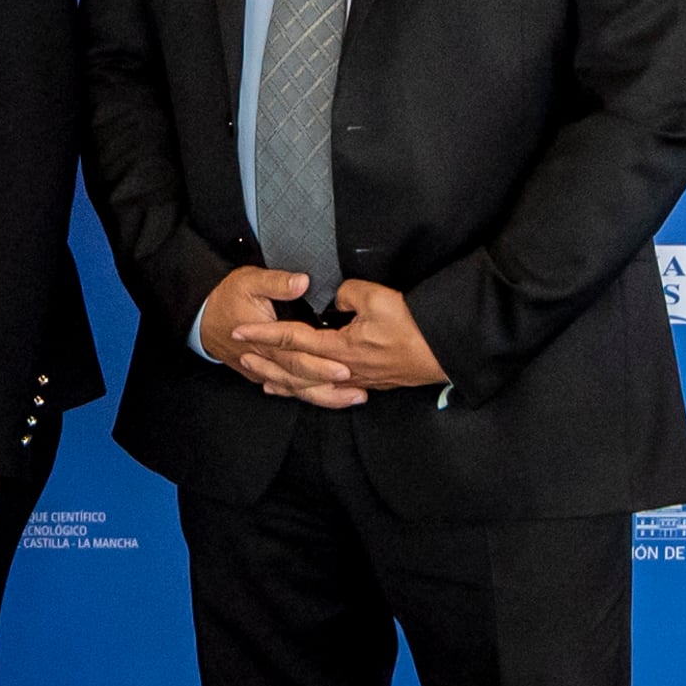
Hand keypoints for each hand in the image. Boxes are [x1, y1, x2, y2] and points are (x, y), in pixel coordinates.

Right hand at [200, 265, 356, 406]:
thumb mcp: (250, 280)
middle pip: (300, 379)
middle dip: (330, 386)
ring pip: (296, 389)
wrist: (202, 319)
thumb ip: (278, 282)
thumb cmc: (226, 298)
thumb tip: (302, 282)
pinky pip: (287, 389)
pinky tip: (326, 398)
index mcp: (265, 338)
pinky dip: (307, 395)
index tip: (345, 368)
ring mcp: (263, 370)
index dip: (321, 365)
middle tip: (358, 390)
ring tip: (351, 398)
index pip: (297, 357)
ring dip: (324, 396)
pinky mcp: (262, 374)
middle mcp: (266, 360)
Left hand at [232, 276, 447, 401]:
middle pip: (296, 369)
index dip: (264, 334)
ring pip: (313, 385)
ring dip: (287, 382)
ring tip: (266, 382)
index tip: (240, 330)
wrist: (445, 352)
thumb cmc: (413, 326)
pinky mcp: (373, 383)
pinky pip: (334, 389)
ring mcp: (358, 380)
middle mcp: (343, 370)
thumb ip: (348, 294)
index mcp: (339, 348)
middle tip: (243, 358)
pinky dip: (315, 390)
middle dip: (268, 362)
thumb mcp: (377, 298)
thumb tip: (338, 299)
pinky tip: (312, 390)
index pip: (292, 339)